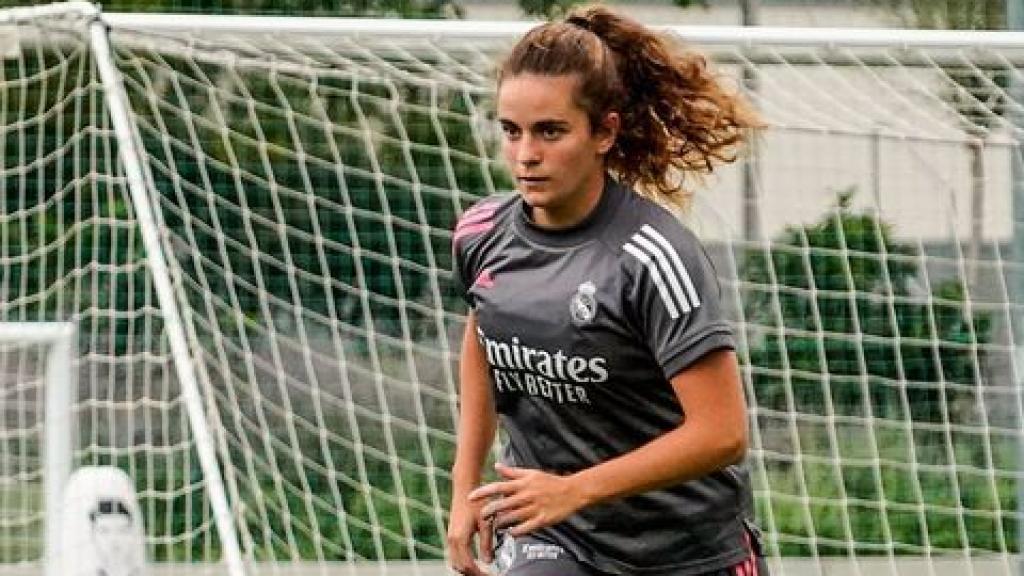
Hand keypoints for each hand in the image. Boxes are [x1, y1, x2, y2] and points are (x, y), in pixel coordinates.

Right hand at [446, 494, 494, 575]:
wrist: (465, 489)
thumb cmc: (477, 503)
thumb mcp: (486, 524)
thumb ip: (487, 544)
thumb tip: (489, 561)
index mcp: (460, 539)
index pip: (468, 565)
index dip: (479, 574)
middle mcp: (452, 540)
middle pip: (460, 567)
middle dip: (473, 574)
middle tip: (487, 575)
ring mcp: (450, 537)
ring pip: (455, 562)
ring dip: (467, 569)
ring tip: (481, 572)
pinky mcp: (451, 534)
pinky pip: (454, 555)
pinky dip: (463, 562)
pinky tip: (474, 562)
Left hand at [468, 463, 587, 536]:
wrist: (572, 491)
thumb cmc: (550, 482)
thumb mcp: (531, 473)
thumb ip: (512, 472)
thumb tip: (496, 465)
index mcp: (522, 484)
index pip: (498, 487)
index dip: (483, 492)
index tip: (470, 497)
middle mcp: (526, 496)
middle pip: (501, 505)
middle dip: (488, 512)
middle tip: (481, 516)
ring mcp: (534, 508)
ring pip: (511, 518)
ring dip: (500, 523)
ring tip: (496, 525)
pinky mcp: (542, 520)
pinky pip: (524, 528)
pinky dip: (515, 532)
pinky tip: (511, 532)